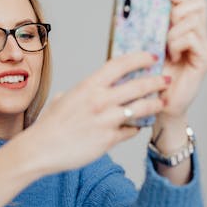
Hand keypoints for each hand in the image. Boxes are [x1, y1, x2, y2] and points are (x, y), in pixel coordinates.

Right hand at [24, 52, 169, 174]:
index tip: (151, 57)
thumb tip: (87, 91)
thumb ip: (79, 93)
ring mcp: (106, 121)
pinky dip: (136, 128)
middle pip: (138, 85)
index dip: (139, 58)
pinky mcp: (108, 140)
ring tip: (161, 102)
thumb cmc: (49, 125)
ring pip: (141, 108)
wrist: (41, 149)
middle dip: (156, 81)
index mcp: (87, 87)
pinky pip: (130, 131)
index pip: (119, 65)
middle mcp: (100, 101)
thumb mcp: (63, 100)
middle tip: (165, 79)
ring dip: (154, 104)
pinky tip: (137, 127)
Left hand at [152, 0, 206, 121]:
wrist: (158, 107)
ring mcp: (202, 46)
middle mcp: (196, 35)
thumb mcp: (141, 51)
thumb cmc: (149, 81)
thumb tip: (120, 16)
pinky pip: (192, 37)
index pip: (184, 1)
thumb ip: (140, 34)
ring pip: (192, 20)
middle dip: (177, 10)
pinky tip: (172, 57)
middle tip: (164, 27)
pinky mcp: (204, 59)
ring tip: (165, 49)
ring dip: (173, 32)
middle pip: (197, 4)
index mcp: (181, 30)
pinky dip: (178, 44)